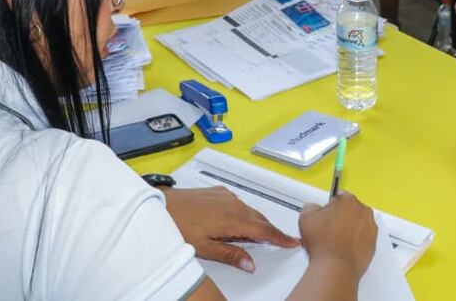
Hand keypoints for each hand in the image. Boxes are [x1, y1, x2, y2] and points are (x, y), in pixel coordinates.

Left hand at [164, 187, 299, 271]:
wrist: (162, 205)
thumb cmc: (180, 227)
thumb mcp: (205, 248)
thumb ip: (230, 255)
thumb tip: (251, 264)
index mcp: (234, 220)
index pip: (264, 231)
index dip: (280, 238)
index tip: (292, 242)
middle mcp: (234, 205)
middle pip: (260, 220)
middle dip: (272, 231)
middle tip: (282, 240)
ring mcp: (227, 196)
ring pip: (250, 210)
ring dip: (258, 222)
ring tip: (261, 234)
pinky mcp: (219, 191)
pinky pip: (239, 203)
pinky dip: (245, 213)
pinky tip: (240, 219)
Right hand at [299, 192, 376, 279]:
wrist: (335, 267)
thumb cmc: (323, 243)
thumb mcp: (306, 217)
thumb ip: (311, 206)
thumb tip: (315, 209)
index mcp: (348, 201)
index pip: (340, 196)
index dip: (330, 206)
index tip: (326, 213)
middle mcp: (363, 212)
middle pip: (351, 209)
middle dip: (341, 216)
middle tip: (329, 228)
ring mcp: (370, 228)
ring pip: (359, 224)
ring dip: (350, 228)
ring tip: (336, 240)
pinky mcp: (373, 244)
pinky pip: (363, 238)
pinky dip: (356, 241)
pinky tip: (343, 248)